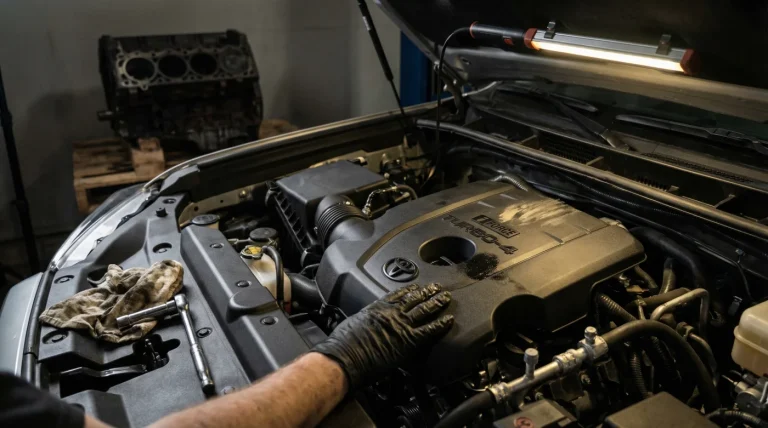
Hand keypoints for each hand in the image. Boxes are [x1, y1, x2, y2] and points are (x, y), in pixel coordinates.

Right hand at [312, 283, 453, 389]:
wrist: (347, 355)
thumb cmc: (343, 343)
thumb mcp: (352, 323)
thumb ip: (364, 321)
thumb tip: (364, 325)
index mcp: (376, 307)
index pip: (396, 295)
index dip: (408, 290)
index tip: (415, 286)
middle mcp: (391, 313)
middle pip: (413, 299)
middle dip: (426, 292)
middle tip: (436, 287)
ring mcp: (402, 325)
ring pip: (424, 310)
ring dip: (437, 302)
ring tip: (446, 297)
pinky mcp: (409, 339)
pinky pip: (429, 329)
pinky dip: (440, 324)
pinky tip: (449, 319)